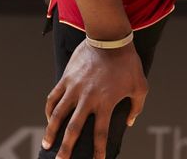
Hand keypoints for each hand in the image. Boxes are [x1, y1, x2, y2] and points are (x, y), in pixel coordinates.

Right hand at [43, 40, 147, 158]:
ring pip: (57, 115)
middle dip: (66, 149)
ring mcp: (74, 88)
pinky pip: (53, 97)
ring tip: (46, 145)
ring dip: (50, 132)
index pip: (101, 134)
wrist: (110, 38)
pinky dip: (49, 109)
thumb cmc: (128, 62)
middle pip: (74, 129)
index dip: (98, 151)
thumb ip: (136, 107)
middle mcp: (88, 98)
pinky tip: (48, 118)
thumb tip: (130, 122)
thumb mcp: (140, 86)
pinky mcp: (66, 78)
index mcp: (106, 103)